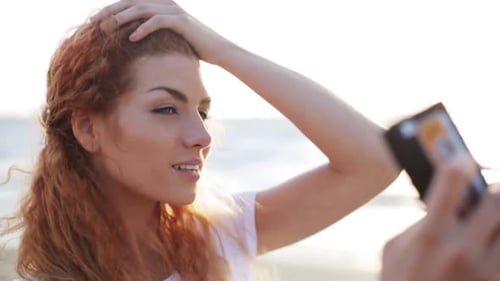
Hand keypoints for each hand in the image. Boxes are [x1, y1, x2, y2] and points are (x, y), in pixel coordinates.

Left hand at [91, 0, 235, 64]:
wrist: (218, 50)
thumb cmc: (193, 47)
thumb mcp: (169, 38)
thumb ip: (153, 32)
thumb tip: (132, 39)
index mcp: (161, 4)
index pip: (130, 2)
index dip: (111, 9)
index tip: (94, 20)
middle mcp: (166, 3)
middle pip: (131, 2)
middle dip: (110, 11)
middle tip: (93, 22)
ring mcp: (174, 10)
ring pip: (141, 9)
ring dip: (122, 18)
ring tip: (106, 29)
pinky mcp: (181, 22)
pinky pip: (157, 21)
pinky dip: (143, 28)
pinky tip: (131, 38)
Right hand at [381, 156, 499, 280]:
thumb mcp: (395, 250)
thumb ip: (418, 223)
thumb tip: (444, 203)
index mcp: (429, 237)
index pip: (451, 182)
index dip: (459, 163)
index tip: (462, 158)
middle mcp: (461, 252)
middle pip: (497, 200)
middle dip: (491, 194)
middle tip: (485, 197)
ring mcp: (485, 271)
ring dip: (496, 223)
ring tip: (485, 227)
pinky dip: (495, 246)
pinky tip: (485, 248)